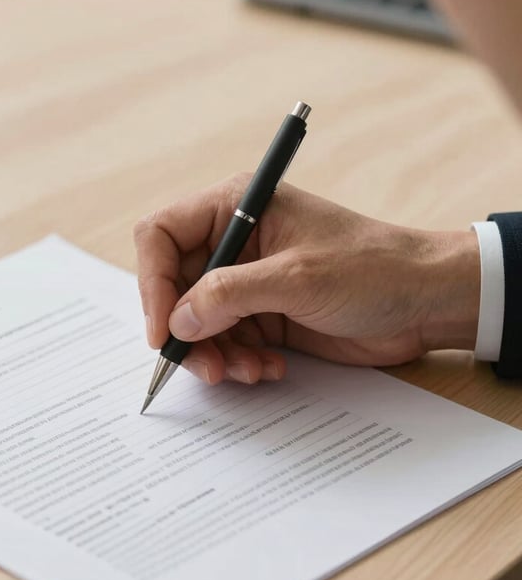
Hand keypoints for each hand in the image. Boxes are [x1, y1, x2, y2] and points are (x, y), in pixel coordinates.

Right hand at [133, 174, 479, 384]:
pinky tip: (269, 368)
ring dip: (215, 354)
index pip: (161, 236)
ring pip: (197, 323)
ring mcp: (246, 282)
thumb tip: (176, 322)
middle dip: (187, 331)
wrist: (425, 302)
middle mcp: (233, 243)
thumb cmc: (372, 268)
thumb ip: (228, 296)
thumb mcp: (296, 277)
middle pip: (174, 288)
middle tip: (208, 366)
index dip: (153, 283)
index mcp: (236, 208)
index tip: (162, 330)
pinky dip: (238, 362)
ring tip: (248, 371)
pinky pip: (225, 343)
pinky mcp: (261, 315)